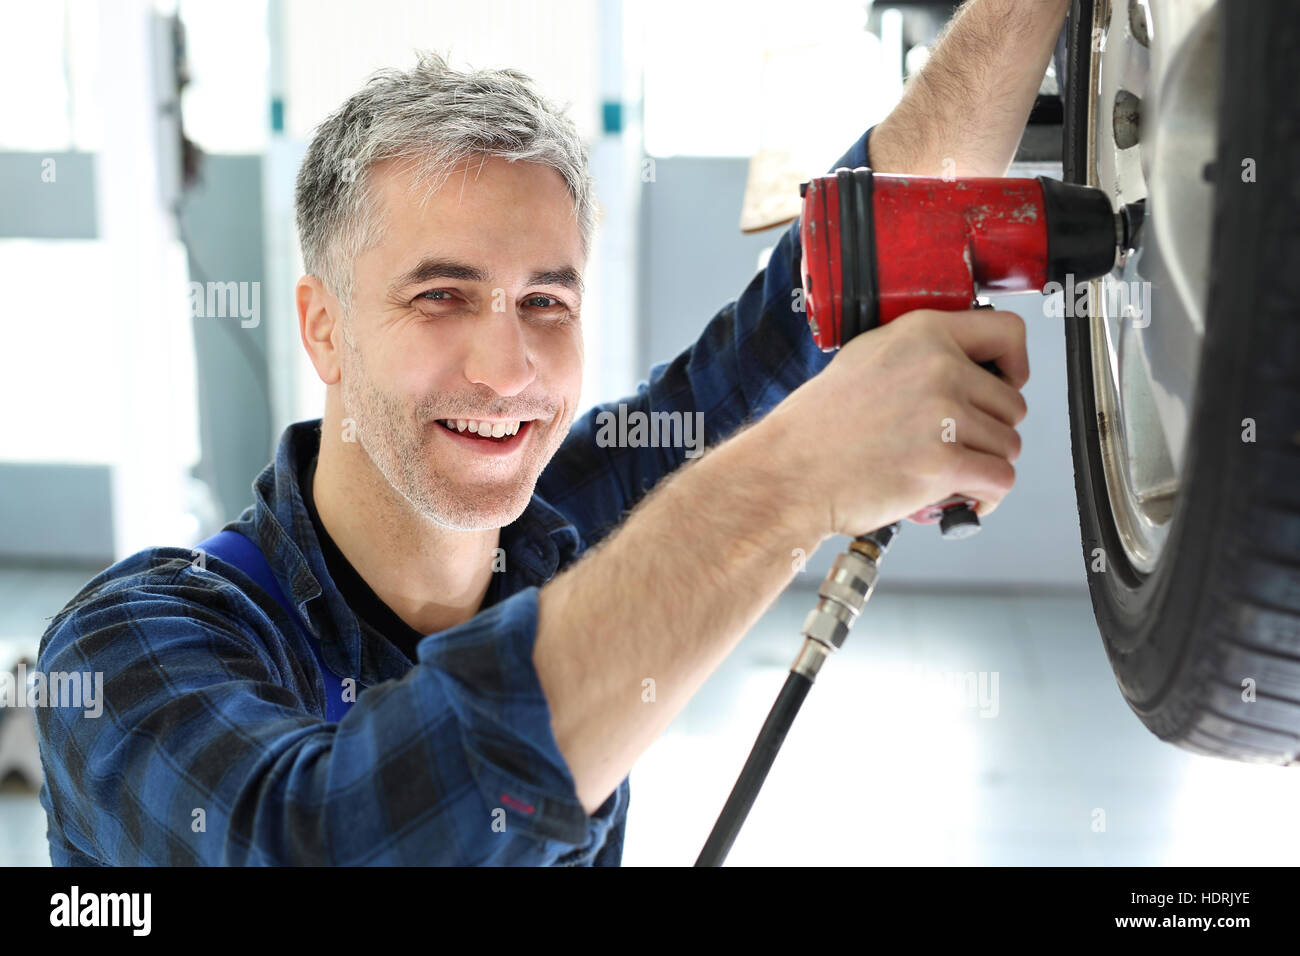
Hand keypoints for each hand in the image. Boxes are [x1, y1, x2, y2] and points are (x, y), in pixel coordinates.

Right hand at [758, 308, 1028, 538]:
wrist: (790, 472)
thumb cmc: (819, 425)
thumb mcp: (866, 359)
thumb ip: (919, 354)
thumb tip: (966, 367)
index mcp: (922, 334)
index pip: (1008, 332)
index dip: (1014, 364)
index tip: (1005, 382)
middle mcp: (938, 368)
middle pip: (1012, 403)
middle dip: (991, 430)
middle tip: (956, 445)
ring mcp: (943, 416)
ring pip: (1008, 444)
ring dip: (986, 464)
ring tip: (951, 473)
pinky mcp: (942, 463)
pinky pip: (1000, 479)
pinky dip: (987, 495)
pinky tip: (964, 496)